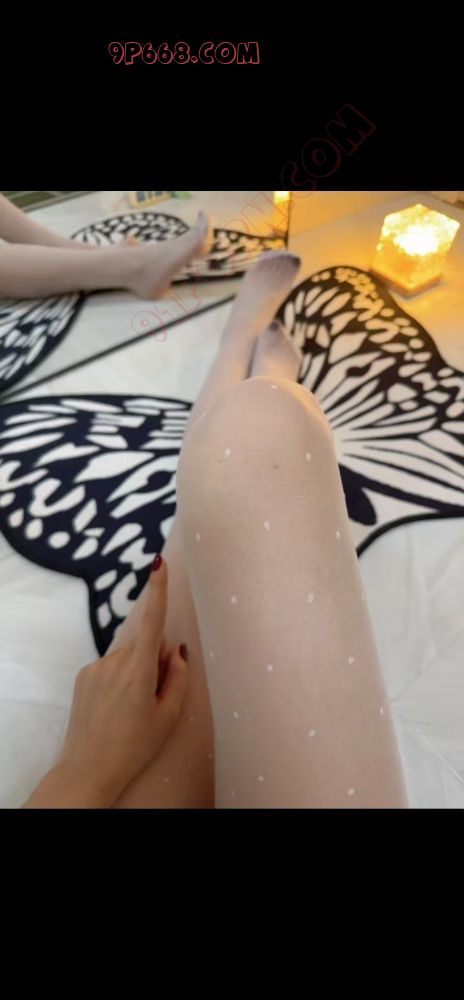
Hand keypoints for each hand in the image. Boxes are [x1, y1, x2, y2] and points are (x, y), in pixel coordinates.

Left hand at [23, 557, 187, 807]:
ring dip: (135, 673)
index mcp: (140, 670)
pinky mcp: (83, 675)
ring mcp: (96, 667)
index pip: (153, 621)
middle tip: (153, 699)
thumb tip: (177, 651)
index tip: (159, 564)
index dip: (158, 590)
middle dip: (154, 661)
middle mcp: (115, 661)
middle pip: (145, 646)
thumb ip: (177, 678)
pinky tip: (114, 708)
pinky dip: (118, 681)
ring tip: (130, 710)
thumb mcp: (168, 716)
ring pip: (127, 658)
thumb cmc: (134, 746)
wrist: (88, 769)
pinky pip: (110, 668)